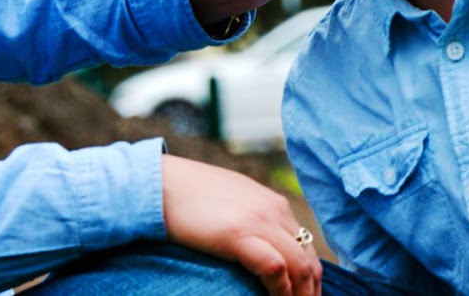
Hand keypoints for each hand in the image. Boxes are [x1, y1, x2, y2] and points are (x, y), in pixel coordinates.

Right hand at [161, 155, 321, 295]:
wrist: (159, 183)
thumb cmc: (188, 196)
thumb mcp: (231, 202)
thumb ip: (250, 219)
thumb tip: (256, 247)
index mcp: (273, 204)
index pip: (306, 248)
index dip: (308, 279)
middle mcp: (274, 210)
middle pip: (310, 261)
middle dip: (310, 292)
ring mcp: (259, 220)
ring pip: (300, 267)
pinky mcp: (239, 234)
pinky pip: (276, 269)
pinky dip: (282, 292)